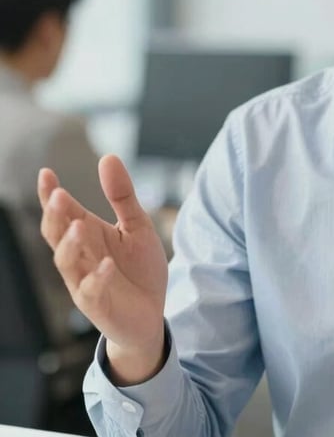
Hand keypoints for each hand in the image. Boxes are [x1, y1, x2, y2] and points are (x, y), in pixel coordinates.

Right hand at [39, 154, 168, 382]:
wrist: (152, 312)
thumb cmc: (139, 267)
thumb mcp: (137, 225)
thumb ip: (122, 195)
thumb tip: (108, 157)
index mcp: (88, 234)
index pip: (63, 212)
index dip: (51, 194)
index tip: (46, 173)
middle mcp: (81, 256)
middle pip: (57, 235)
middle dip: (55, 217)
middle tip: (57, 196)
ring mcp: (85, 281)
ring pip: (68, 263)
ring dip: (71, 245)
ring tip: (79, 226)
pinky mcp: (98, 304)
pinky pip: (91, 291)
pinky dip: (97, 278)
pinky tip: (106, 265)